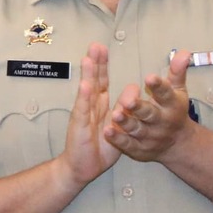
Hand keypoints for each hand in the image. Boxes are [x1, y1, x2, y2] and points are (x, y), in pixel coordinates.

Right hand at [60, 44, 118, 189]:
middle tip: (96, 45)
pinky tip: (85, 85)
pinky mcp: (79, 126)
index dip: (102, 65)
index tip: (103, 48)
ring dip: (87, 75)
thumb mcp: (117, 125)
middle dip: (95, 63)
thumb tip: (133, 89)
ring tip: (89, 58)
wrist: (83, 167)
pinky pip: (82, 111)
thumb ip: (124, 107)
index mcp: (99, 105)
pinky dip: (84, 98)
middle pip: (93, 80)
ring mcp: (83, 115)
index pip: (101, 81)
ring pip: (86, 92)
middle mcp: (90, 106)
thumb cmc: (99, 147)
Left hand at [105, 51, 194, 163]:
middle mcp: (162, 122)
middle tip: (128, 101)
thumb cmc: (174, 111)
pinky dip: (118, 138)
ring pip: (137, 129)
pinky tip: (107, 131)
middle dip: (139, 108)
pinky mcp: (139, 149)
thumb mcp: (177, 91)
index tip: (150, 77)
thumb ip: (177, 72)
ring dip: (126, 122)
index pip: (166, 94)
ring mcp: (150, 137)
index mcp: (171, 105)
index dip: (159, 86)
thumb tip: (184, 52)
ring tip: (115, 114)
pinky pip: (128, 144)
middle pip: (150, 114)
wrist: (178, 144)